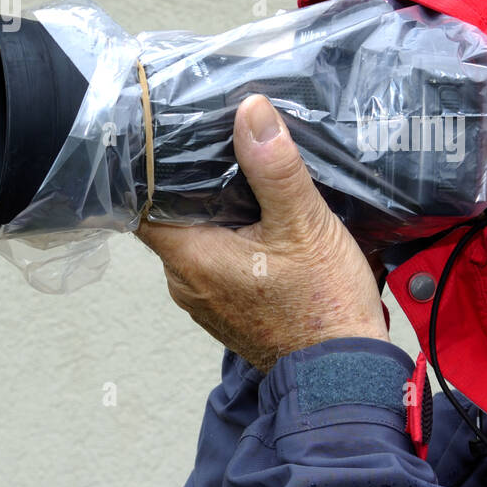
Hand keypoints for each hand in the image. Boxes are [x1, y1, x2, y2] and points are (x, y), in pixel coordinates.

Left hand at [136, 94, 389, 372]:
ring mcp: (205, 300)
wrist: (344, 376)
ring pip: (197, 238)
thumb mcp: (305, 224)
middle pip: (172, 215)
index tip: (178, 133)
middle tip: (227, 145)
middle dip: (196, 183)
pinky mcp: (228, 310)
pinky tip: (265, 224)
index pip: (143, 198)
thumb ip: (275, 167)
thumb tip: (251, 111)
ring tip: (251, 181)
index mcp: (190, 257)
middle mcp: (185, 282)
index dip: (156, 163)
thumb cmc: (323, 307)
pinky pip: (217, 262)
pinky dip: (233, 240)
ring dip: (218, 213)